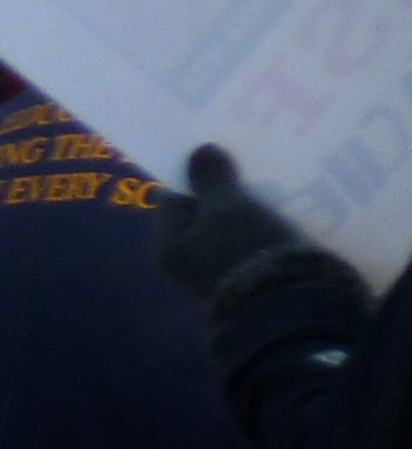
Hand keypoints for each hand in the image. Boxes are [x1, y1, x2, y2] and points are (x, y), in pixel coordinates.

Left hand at [154, 142, 328, 308]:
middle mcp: (184, 260)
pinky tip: (281, 203)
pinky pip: (245, 239)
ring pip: (226, 224)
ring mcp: (213, 269)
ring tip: (269, 174)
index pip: (173, 198)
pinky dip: (257, 222)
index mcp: (168, 245)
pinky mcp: (242, 274)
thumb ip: (212, 180)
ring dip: (244, 203)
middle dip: (223, 186)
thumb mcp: (227, 207)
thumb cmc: (244, 249)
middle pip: (201, 211)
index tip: (217, 146)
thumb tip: (197, 152)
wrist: (281, 301)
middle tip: (247, 156)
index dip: (193, 172)